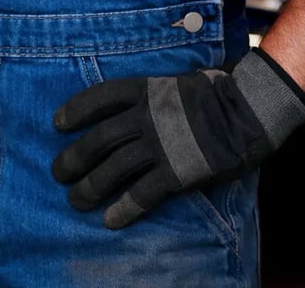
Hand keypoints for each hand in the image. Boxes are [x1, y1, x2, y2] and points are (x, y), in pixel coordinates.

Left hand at [52, 47, 304, 228]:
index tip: (57, 123)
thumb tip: (133, 107)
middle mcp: (146, 117)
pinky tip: (110, 220)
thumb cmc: (216, 93)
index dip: (75, 111)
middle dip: (73, 158)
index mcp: (145, 90)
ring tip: (76, 201)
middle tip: (58, 172)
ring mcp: (160, 146)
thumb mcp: (176, 84)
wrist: (247, 111)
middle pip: (98, 139)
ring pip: (113, 170)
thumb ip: (152, 96)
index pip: (99, 98)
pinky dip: (123, 209)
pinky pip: (141, 194)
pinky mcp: (175, 173)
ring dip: (90, 188)